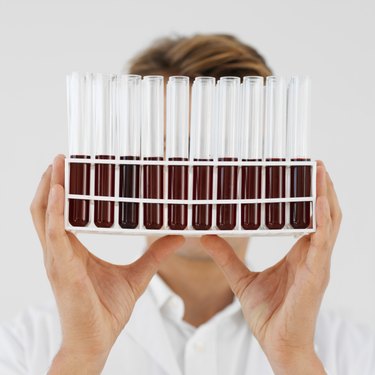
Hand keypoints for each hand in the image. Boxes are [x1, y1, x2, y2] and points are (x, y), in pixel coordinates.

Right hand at [30, 155, 184, 373]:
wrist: (96, 341)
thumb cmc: (108, 310)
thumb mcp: (137, 275)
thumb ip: (155, 254)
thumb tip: (177, 236)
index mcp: (72, 250)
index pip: (61, 213)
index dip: (62, 190)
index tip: (73, 168)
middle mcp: (59, 251)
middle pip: (47, 208)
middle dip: (51, 181)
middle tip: (63, 157)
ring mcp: (57, 259)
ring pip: (44, 215)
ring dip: (49, 188)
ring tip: (59, 164)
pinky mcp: (62, 269)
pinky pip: (55, 234)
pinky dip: (55, 211)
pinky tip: (60, 191)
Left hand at [201, 161, 340, 374]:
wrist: (277, 345)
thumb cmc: (268, 314)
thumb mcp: (241, 278)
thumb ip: (226, 256)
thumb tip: (207, 236)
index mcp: (299, 254)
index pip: (309, 218)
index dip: (310, 196)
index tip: (303, 174)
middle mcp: (312, 256)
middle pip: (324, 215)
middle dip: (322, 188)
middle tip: (316, 163)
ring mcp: (317, 265)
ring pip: (328, 223)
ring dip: (325, 196)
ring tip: (320, 172)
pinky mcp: (314, 276)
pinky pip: (321, 243)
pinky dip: (322, 221)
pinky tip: (318, 203)